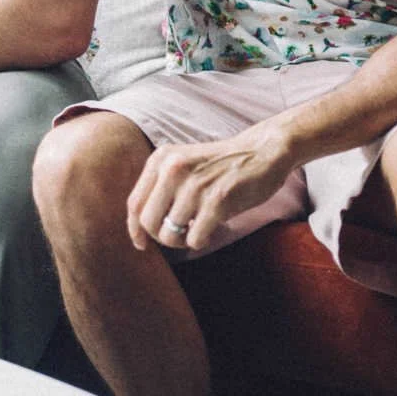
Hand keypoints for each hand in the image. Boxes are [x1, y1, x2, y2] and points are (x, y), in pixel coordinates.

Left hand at [126, 122, 293, 251]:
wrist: (261, 151)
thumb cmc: (220, 165)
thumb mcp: (182, 164)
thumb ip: (161, 186)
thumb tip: (140, 227)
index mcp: (161, 159)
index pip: (135, 203)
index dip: (135, 229)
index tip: (141, 244)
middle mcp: (173, 169)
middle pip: (148, 222)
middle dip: (161, 236)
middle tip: (181, 234)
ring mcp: (194, 184)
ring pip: (170, 234)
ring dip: (184, 240)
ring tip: (199, 228)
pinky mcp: (217, 200)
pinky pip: (194, 239)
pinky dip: (202, 240)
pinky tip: (214, 227)